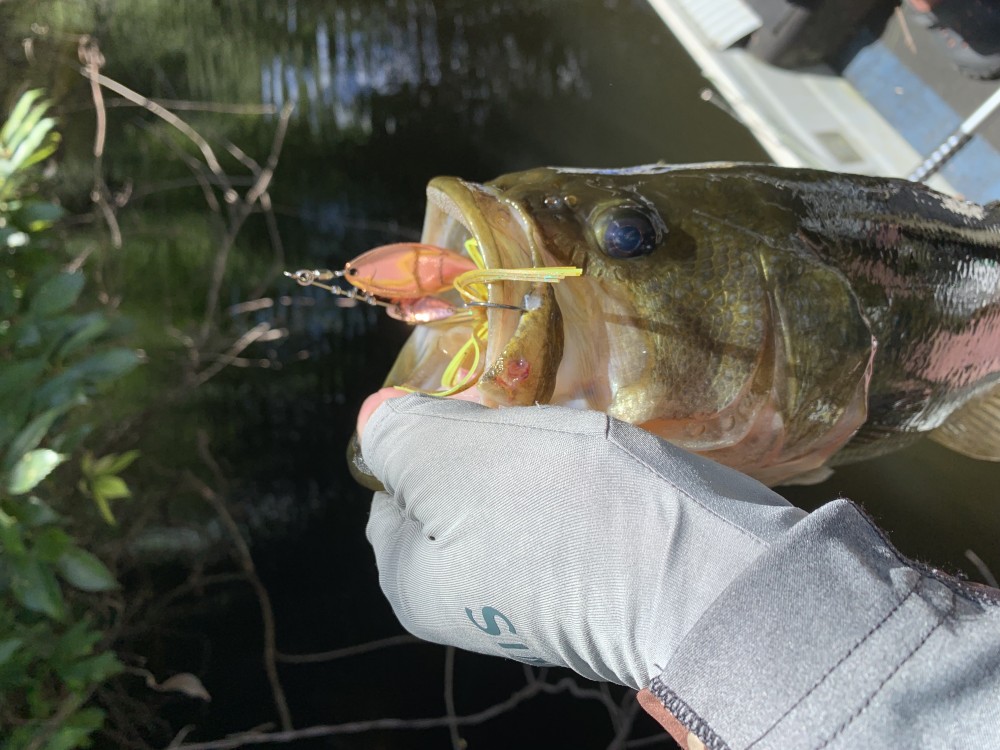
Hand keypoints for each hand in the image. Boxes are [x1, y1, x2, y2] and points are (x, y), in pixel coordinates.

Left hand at [360, 394, 804, 688]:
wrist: (697, 574)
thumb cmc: (552, 509)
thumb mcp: (448, 456)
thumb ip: (398, 434)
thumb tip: (375, 419)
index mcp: (416, 583)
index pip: (389, 492)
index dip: (418, 433)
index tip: (461, 397)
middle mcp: (468, 600)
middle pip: (453, 489)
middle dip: (481, 439)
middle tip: (515, 405)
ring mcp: (533, 593)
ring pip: (513, 492)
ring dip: (533, 451)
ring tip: (561, 425)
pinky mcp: (593, 580)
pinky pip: (565, 508)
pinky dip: (576, 475)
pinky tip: (598, 456)